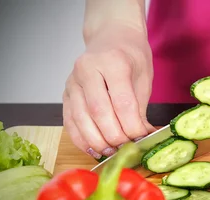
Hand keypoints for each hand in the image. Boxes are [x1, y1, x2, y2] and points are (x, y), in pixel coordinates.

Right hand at [63, 23, 154, 158]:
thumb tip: (143, 138)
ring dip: (98, 142)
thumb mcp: (143, 78)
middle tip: (128, 149)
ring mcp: (72, 82)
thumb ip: (140, 109)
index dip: (132, 127)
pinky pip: (70, 121)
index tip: (141, 139)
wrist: (111, 37)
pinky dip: (82, 140)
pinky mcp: (65, 94)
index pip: (122, 102)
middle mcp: (87, 69)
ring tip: (113, 152)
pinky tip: (95, 150)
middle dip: (115, 137)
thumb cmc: (130, 57)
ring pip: (81, 119)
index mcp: (113, 62)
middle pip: (99, 112)